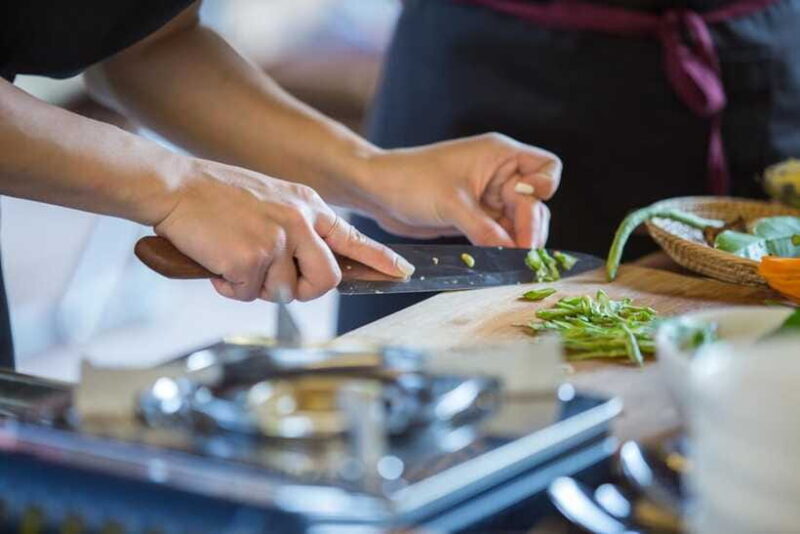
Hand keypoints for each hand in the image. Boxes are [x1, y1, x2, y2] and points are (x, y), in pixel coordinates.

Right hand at [154, 159, 414, 301]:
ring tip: (232, 259)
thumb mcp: (270, 201)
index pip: (352, 237)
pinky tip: (216, 263)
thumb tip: (306, 270)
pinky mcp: (252, 258)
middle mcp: (299, 222)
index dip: (379, 259)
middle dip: (304, 291)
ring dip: (255, 287)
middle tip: (275, 282)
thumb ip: (296, 230)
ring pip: (282, 292)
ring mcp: (277, 239)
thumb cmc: (216, 197)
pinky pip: (247, 294)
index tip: (403, 271)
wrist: (175, 187)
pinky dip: (228, 287)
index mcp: (306, 206)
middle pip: (326, 280)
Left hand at [361, 133, 560, 247]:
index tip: (526, 205)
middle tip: (523, 254)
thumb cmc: (411, 181)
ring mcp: (488, 197)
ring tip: (514, 262)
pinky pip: (501, 233)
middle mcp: (499, 174)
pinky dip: (503, 247)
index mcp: (499, 155)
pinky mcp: (476, 217)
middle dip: (531, 227)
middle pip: (535, 203)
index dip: (544, 188)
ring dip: (519, 241)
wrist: (378, 191)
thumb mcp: (452, 205)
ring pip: (520, 222)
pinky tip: (502, 261)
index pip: (546, 168)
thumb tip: (514, 253)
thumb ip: (486, 229)